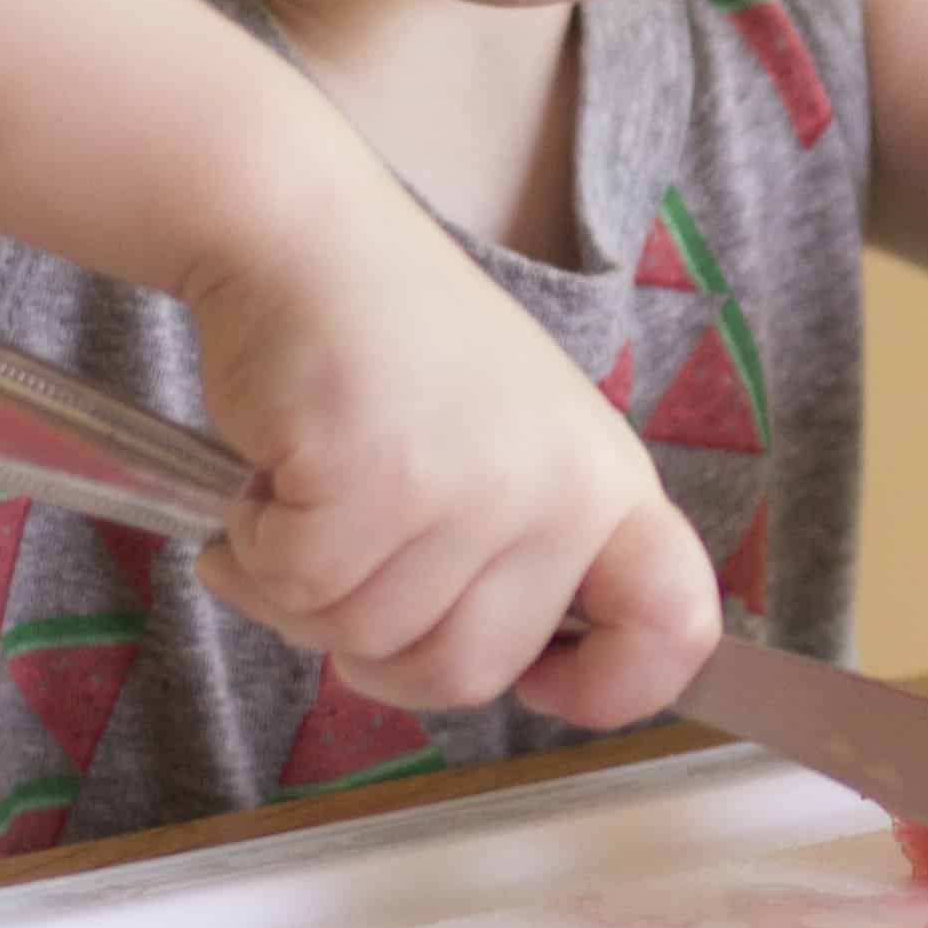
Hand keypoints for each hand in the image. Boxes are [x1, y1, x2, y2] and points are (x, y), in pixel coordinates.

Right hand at [176, 185, 719, 728]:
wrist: (304, 238)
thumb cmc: (392, 358)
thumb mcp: (508, 449)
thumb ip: (524, 558)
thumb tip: (518, 679)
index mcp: (609, 485)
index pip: (677, 624)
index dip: (617, 688)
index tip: (540, 679)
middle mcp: (561, 489)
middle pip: (467, 674)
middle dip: (376, 649)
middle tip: (341, 567)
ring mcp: (473, 482)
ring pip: (365, 639)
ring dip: (299, 592)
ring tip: (300, 499)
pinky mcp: (376, 472)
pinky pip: (296, 588)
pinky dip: (250, 556)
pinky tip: (263, 483)